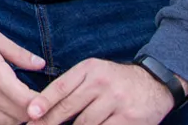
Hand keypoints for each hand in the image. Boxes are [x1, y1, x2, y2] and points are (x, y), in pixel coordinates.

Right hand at [0, 24, 45, 124]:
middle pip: (20, 116)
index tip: (48, 99)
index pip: (27, 101)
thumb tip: (41, 64)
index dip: (42, 104)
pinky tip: (5, 117)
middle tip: (39, 105)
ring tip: (23, 110)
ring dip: (18, 120)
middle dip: (34, 113)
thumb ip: (19, 54)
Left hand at [27, 59, 178, 124]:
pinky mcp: (129, 119)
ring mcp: (117, 101)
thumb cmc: (116, 81)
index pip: (61, 86)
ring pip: (85, 124)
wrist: (156, 83)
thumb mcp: (95, 73)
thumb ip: (73, 85)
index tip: (31, 113)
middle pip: (70, 108)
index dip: (44, 101)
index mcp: (90, 69)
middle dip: (49, 122)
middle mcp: (102, 83)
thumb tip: (43, 106)